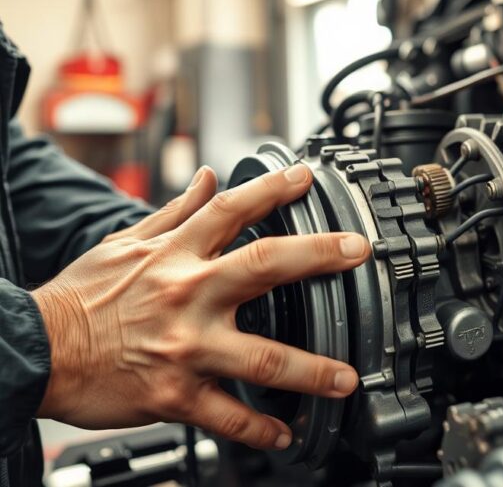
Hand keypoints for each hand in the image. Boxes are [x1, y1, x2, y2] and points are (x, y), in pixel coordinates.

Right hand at [32, 164, 369, 449]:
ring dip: (313, 370)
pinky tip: (287, 433)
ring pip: (263, 358)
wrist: (34, 351)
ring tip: (346, 379)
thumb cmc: (80, 298)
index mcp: (174, 255)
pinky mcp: (175, 394)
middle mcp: (188, 295)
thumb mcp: (125, 243)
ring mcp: (186, 348)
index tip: (308, 177)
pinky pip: (229, 417)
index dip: (272, 188)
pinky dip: (261, 429)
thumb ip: (177, 213)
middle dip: (319, 255)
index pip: (231, 209)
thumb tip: (210, 179)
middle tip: (360, 252)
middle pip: (265, 266)